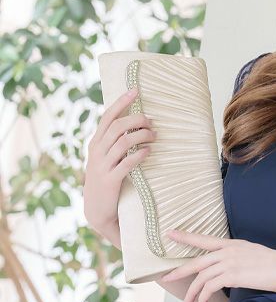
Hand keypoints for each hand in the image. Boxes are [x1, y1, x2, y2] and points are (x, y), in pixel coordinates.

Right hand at [83, 86, 157, 232]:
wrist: (97, 210)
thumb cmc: (106, 181)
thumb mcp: (105, 159)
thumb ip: (115, 143)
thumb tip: (134, 125)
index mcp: (95, 143)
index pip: (108, 116)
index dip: (122, 102)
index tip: (135, 90)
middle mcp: (97, 151)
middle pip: (117, 126)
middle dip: (136, 119)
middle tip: (151, 122)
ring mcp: (102, 165)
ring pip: (122, 141)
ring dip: (141, 136)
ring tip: (154, 136)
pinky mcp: (110, 180)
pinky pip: (126, 163)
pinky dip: (139, 155)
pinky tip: (149, 152)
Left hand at [160, 229, 275, 301]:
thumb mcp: (253, 255)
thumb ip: (237, 258)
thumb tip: (229, 270)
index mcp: (232, 244)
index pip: (204, 239)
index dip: (185, 237)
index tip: (170, 234)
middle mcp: (228, 251)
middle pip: (197, 261)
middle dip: (179, 271)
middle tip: (167, 278)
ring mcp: (229, 262)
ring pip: (201, 277)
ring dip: (192, 292)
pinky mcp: (232, 275)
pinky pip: (209, 287)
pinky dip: (203, 297)